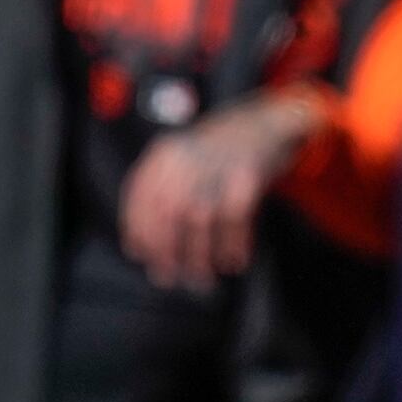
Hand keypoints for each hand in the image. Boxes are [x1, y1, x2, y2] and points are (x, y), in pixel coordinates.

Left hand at [117, 88, 328, 290]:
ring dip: (199, 255)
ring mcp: (218, 166)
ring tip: (201, 277)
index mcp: (164, 154)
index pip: (139, 196)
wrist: (264, 123)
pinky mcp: (248, 175)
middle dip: (165, 250)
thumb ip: (161, 191)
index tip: (140, 254)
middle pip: (167, 212)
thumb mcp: (180, 159)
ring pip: (200, 220)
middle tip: (169, 276)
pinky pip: (235, 220)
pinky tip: (233, 261)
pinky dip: (233, 246)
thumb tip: (144, 246)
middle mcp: (187, 158)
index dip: (137, 230)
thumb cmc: (218, 150)